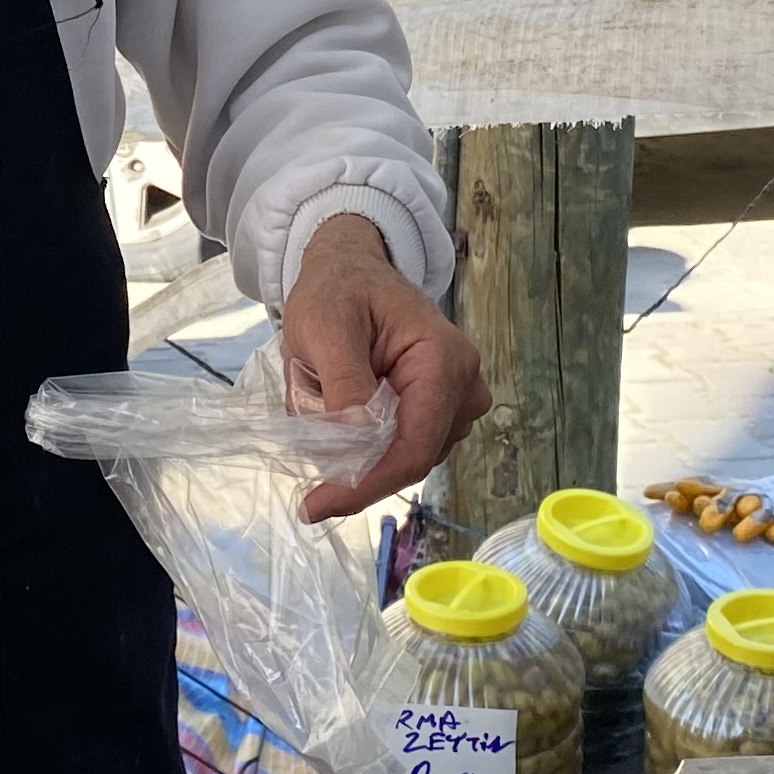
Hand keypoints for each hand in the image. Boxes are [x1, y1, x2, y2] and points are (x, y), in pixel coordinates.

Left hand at [284, 211, 489, 521]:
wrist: (351, 268)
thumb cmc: (338, 290)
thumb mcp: (325, 327)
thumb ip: (343, 384)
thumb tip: (356, 443)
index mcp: (444, 361)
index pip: (413, 449)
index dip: (366, 485)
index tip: (317, 506)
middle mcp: (465, 384)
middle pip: (412, 458)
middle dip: (359, 471)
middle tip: (308, 475)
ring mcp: (459, 398)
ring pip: (407, 455)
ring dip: (362, 455)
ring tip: (323, 418)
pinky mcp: (443, 407)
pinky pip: (405, 443)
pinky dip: (370, 444)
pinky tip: (342, 419)